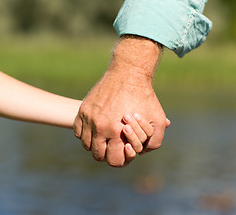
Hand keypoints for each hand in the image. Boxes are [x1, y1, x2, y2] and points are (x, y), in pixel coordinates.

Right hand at [73, 36, 167, 166]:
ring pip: (86, 145)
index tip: (124, 152)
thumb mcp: (158, 119)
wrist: (129, 74)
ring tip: (106, 138)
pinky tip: (96, 129)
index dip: (121, 160)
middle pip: (98, 155)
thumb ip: (155, 141)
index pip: (114, 161)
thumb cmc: (145, 97)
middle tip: (114, 147)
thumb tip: (142, 153)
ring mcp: (89, 118)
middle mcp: (100, 126)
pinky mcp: (83, 109)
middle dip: (107, 154)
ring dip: (95, 145)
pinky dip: (86, 134)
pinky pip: (78, 131)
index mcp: (117, 131)